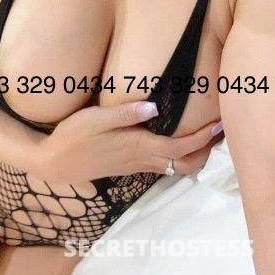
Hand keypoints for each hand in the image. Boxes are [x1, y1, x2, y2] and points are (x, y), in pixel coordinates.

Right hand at [34, 101, 223, 182]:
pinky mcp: (130, 166)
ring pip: (176, 167)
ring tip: (204, 134)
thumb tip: (155, 106)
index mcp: (138, 146)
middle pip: (186, 163)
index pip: (180, 146)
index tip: (219, 124)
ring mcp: (137, 166)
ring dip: (195, 154)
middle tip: (218, 130)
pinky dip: (180, 155)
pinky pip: (164, 165)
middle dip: (206, 150)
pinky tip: (177, 140)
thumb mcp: (95, 119)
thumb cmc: (73, 136)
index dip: (203, 138)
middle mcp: (142, 159)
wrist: (55, 163)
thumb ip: (124, 113)